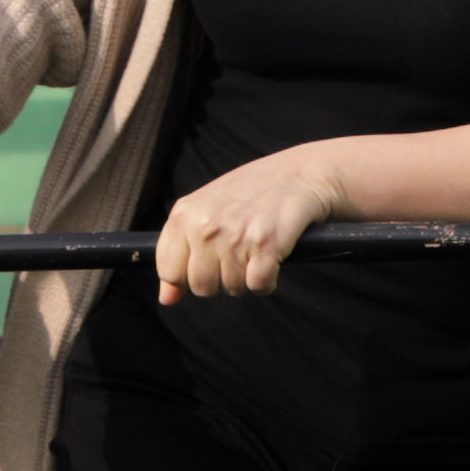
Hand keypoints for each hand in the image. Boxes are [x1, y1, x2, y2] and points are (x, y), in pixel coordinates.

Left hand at [155, 145, 339, 302]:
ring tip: (256, 253)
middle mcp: (206, 225)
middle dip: (221, 281)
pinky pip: (258, 286)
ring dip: (247, 279)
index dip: (188, 277)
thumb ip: (181, 250)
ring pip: (232, 288)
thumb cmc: (254, 191)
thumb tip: (167, 298)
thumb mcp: (207, 210)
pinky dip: (267, 282)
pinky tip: (272, 261)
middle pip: (201, 286)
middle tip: (238, 257)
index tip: (207, 266)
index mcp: (185, 213)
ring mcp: (235, 236)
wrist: (303, 172)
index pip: (169, 270)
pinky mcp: (266, 245)